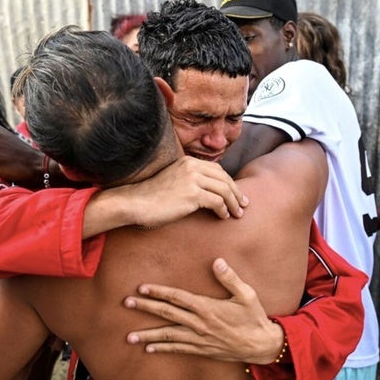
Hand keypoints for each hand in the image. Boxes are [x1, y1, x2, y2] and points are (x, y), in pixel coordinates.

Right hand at [123, 156, 248, 226]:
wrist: (136, 203)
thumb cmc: (151, 197)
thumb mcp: (173, 180)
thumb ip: (188, 180)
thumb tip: (206, 192)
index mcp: (188, 162)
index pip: (217, 170)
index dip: (229, 182)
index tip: (236, 194)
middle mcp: (192, 167)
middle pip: (224, 178)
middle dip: (237, 192)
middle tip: (244, 204)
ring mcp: (193, 179)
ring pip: (224, 190)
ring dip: (234, 203)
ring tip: (238, 214)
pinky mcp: (193, 194)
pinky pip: (217, 202)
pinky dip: (224, 210)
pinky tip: (223, 217)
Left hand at [124, 258, 283, 363]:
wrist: (261, 345)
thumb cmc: (254, 317)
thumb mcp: (247, 294)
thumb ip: (230, 278)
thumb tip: (217, 261)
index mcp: (207, 308)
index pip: (177, 298)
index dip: (159, 292)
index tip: (142, 288)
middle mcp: (199, 324)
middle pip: (167, 314)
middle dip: (146, 308)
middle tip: (127, 304)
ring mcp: (199, 339)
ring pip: (168, 335)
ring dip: (148, 335)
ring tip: (129, 336)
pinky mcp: (202, 350)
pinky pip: (178, 349)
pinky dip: (163, 348)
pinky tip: (149, 349)